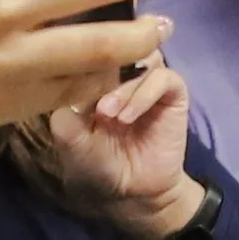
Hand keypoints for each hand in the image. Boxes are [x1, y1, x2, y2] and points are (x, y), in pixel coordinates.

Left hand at [42, 58, 202, 238]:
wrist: (132, 194)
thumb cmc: (96, 165)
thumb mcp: (69, 138)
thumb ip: (65, 107)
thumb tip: (67, 77)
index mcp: (93, 75)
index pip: (89, 47)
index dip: (80, 59)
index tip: (70, 81)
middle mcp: (121, 72)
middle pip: (116, 46)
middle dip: (102, 70)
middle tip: (92, 103)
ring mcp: (148, 80)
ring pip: (140, 57)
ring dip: (123, 85)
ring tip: (109, 114)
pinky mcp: (173, 92)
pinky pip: (164, 78)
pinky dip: (144, 94)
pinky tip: (127, 117)